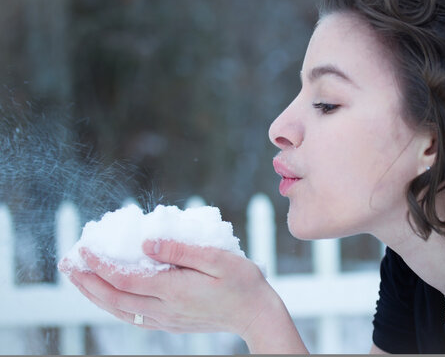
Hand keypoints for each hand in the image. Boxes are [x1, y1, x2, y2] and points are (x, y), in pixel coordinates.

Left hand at [61, 241, 279, 335]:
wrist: (256, 314)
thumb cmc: (243, 282)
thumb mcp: (218, 258)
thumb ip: (181, 250)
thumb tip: (146, 242)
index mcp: (175, 290)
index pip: (126, 278)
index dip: (101, 264)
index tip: (85, 248)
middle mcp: (165, 309)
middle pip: (114, 298)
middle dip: (87, 281)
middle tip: (67, 263)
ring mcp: (166, 319)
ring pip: (119, 310)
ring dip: (94, 294)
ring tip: (78, 278)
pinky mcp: (170, 323)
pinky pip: (132, 316)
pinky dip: (112, 304)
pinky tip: (107, 294)